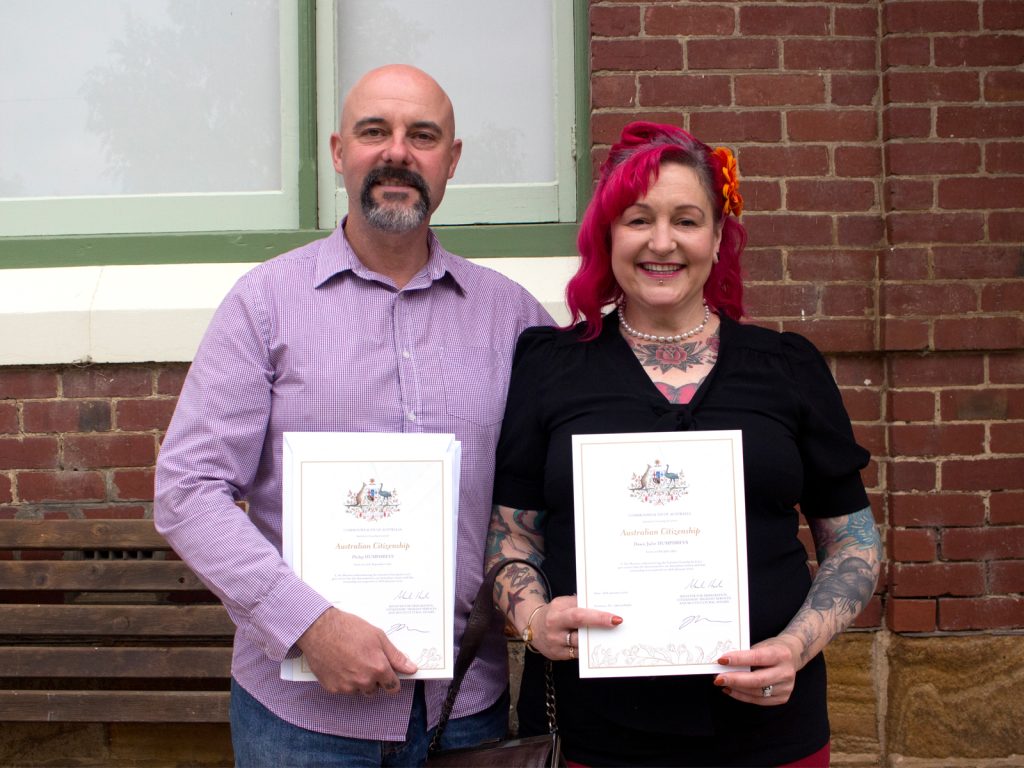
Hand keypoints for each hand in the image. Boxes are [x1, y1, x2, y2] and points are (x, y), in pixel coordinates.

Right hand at [296, 607, 416, 695]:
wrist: (319, 629)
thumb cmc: (349, 629)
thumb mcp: (378, 637)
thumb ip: (396, 656)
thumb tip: (411, 669)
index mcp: (378, 668)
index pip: (393, 687)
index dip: (391, 680)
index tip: (389, 676)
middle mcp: (364, 681)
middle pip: (375, 689)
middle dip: (374, 678)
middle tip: (364, 660)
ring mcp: (347, 686)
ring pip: (359, 690)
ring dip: (358, 680)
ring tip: (351, 660)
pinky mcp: (333, 688)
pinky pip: (344, 689)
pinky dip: (343, 680)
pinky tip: (339, 664)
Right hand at [528, 596, 621, 661]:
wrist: (532, 627)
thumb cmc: (553, 613)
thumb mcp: (562, 603)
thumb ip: (578, 603)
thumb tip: (600, 605)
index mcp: (557, 612)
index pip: (579, 615)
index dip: (598, 617)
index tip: (615, 618)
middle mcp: (555, 629)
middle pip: (580, 631)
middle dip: (600, 627)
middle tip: (618, 626)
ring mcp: (555, 644)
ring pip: (580, 645)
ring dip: (596, 641)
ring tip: (612, 637)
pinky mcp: (557, 656)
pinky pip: (577, 655)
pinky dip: (588, 651)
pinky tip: (598, 646)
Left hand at [713, 634, 802, 705]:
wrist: (793, 655)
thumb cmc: (773, 648)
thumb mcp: (763, 645)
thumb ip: (747, 654)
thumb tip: (725, 663)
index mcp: (781, 654)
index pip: (757, 658)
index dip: (738, 660)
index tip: (722, 660)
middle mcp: (786, 672)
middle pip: (757, 680)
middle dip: (735, 680)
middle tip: (718, 678)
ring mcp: (786, 687)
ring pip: (757, 692)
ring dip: (736, 689)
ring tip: (722, 683)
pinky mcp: (783, 698)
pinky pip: (759, 700)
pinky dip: (743, 696)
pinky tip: (731, 690)